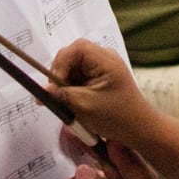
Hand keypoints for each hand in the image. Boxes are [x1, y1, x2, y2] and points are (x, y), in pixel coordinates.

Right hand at [46, 40, 178, 158]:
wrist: (139, 130)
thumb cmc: (117, 117)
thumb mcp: (85, 106)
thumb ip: (62, 95)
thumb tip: (40, 91)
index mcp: (105, 60)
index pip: (76, 49)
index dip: (61, 63)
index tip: (55, 84)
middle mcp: (104, 58)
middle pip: (72, 57)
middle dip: (60, 75)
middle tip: (55, 95)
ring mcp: (102, 67)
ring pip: (73, 68)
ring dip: (65, 84)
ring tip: (65, 102)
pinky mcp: (99, 78)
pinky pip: (78, 77)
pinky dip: (71, 89)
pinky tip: (73, 103)